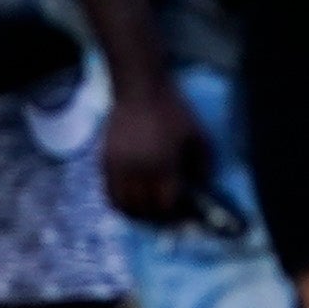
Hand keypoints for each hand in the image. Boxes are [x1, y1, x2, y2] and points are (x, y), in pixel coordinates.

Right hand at [100, 76, 219, 223]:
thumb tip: (202, 187)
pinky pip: (109, 194)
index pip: (167, 204)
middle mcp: (139, 170)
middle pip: (145, 210)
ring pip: (124, 206)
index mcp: (164, 164)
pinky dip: (120, 204)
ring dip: (137, 216)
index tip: (183, 216)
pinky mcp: (105, 162)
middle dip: (158, 219)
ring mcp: (119, 167)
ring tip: (148, 214)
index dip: (176, 216)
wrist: (140, 88)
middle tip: (167, 218)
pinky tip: (131, 202)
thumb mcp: (197, 134)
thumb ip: (203, 164)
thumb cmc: (172, 111)